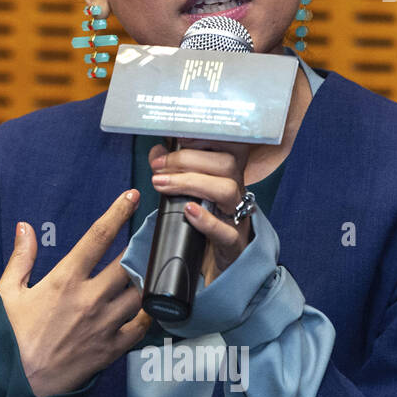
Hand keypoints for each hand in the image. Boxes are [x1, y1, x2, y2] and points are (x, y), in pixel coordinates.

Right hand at [0, 190, 151, 396]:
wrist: (17, 389)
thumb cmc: (7, 339)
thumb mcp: (5, 294)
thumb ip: (20, 258)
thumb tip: (25, 227)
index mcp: (63, 281)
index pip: (97, 238)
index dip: (117, 212)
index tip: (132, 196)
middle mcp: (89, 300)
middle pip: (128, 262)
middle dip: (142, 244)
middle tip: (151, 232)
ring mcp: (104, 326)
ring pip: (140, 293)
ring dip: (147, 278)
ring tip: (152, 266)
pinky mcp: (112, 350)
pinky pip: (141, 327)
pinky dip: (148, 313)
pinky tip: (149, 305)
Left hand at [148, 139, 254, 286]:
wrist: (222, 259)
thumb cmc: (206, 218)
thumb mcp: (191, 191)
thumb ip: (175, 169)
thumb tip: (157, 151)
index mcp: (230, 174)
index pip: (230, 144)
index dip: (206, 137)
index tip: (177, 136)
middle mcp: (238, 190)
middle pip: (227, 163)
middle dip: (188, 160)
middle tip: (157, 167)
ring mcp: (238, 216)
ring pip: (227, 190)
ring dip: (191, 183)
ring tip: (161, 185)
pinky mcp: (234, 242)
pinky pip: (226, 230)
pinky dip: (206, 219)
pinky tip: (187, 211)